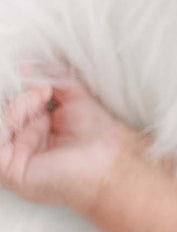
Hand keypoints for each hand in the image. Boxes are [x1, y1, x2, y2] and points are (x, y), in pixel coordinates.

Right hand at [0, 57, 145, 215]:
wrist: (110, 161)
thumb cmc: (98, 135)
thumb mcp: (74, 97)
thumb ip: (54, 78)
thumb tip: (28, 61)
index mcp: (36, 127)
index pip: (13, 103)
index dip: (19, 86)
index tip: (29, 69)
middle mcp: (22, 142)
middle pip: (4, 113)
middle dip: (17, 94)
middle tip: (40, 85)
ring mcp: (14, 156)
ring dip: (16, 103)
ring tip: (41, 93)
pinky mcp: (9, 170)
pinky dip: (6, 119)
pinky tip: (29, 107)